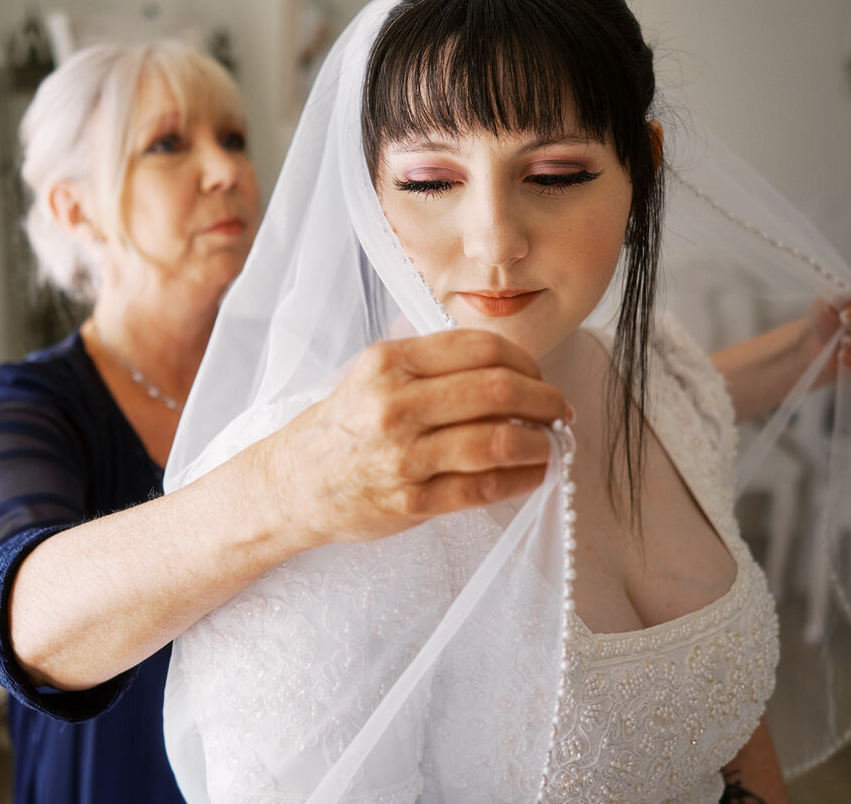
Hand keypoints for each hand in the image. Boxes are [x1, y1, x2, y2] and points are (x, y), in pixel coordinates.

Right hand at [263, 328, 568, 545]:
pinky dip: (521, 480)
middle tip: (559, 410)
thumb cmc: (341, 427)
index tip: (539, 375)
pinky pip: (483, 488)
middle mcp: (396, 404)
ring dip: (540, 443)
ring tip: (550, 445)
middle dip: (545, 400)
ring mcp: (403, 456)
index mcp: (390, 363)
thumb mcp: (373, 376)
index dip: (526, 361)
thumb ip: (431, 365)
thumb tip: (509, 368)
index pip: (480, 348)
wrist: (290, 485)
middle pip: (498, 390)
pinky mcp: (411, 502)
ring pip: (498, 441)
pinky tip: (533, 475)